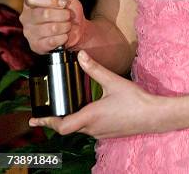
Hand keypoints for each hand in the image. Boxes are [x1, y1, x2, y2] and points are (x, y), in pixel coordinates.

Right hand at [20, 0, 85, 53]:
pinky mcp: (36, 46)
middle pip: (43, 14)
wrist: (77, 31)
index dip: (50, 0)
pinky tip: (64, 35)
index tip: (64, 2)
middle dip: (62, 15)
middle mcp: (26, 17)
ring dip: (64, 26)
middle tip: (68, 15)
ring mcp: (30, 32)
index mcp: (31, 2)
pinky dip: (63, 37)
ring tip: (66, 25)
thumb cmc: (69, 12)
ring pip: (50, 28)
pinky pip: (52, 41)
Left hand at [29, 51, 168, 137]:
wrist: (153, 116)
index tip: (35, 120)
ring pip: (78, 129)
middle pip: (67, 128)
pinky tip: (88, 109)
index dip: (47, 123)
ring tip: (66, 107)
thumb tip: (80, 55)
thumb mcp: (113, 81)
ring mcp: (100, 133)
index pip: (62, 126)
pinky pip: (89, 129)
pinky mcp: (107, 133)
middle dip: (56, 119)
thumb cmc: (134, 100)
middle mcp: (92, 128)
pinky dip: (82, 121)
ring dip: (70, 119)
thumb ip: (95, 69)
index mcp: (90, 116)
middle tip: (46, 112)